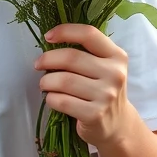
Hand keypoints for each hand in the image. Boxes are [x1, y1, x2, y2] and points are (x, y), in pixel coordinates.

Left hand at [33, 22, 134, 149]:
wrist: (118, 124)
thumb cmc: (103, 90)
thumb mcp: (105, 67)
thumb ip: (87, 52)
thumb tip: (51, 40)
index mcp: (117, 56)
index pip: (89, 34)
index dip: (64, 31)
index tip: (48, 37)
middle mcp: (115, 74)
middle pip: (71, 58)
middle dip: (47, 59)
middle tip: (38, 65)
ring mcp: (106, 95)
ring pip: (64, 80)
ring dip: (46, 81)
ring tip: (45, 84)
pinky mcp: (95, 114)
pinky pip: (62, 101)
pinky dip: (51, 98)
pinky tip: (53, 99)